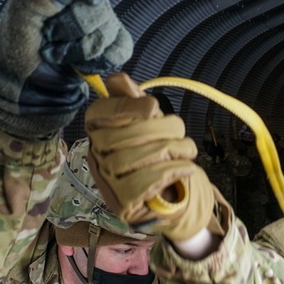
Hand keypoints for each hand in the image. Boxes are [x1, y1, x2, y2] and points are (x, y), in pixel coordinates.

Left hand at [0, 0, 131, 138]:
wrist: (27, 86)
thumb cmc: (19, 47)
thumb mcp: (19, 16)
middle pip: (99, 4)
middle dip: (72, 27)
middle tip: (49, 37)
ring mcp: (102, 21)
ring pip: (109, 30)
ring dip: (79, 49)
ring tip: (57, 54)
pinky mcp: (112, 46)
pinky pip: (120, 50)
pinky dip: (97, 62)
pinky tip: (78, 65)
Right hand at [86, 73, 215, 241]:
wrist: (175, 200)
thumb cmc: (161, 158)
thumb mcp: (152, 126)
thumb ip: (136, 103)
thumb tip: (117, 79)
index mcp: (100, 134)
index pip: (97, 115)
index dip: (125, 106)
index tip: (152, 106)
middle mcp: (97, 158)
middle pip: (122, 136)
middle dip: (160, 129)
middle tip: (179, 132)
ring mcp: (108, 183)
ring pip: (137, 157)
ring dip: (172, 150)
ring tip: (186, 151)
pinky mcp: (123, 205)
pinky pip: (148, 181)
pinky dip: (173, 170)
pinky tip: (185, 168)